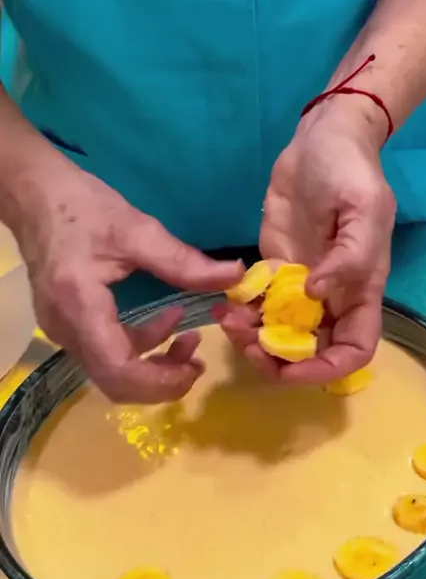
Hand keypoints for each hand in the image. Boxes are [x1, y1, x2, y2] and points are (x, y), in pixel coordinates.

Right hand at [5, 148, 242, 402]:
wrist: (35, 196)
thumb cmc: (82, 207)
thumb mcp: (137, 229)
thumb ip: (184, 261)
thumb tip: (236, 275)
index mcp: (80, 306)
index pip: (117, 369)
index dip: (160, 381)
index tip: (196, 368)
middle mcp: (65, 329)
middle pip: (114, 382)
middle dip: (161, 381)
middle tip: (197, 364)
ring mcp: (62, 331)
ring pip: (110, 372)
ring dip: (153, 365)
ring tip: (190, 340)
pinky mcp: (68, 326)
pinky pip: (105, 354)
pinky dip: (139, 349)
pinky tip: (166, 324)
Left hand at [219, 98, 395, 382]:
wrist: (321, 138)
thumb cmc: (350, 171)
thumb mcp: (364, 209)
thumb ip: (349, 257)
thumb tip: (316, 295)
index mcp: (361, 289)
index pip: (354, 350)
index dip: (326, 369)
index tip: (291, 367)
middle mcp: (330, 296)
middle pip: (310, 350)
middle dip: (279, 359)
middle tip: (247, 344)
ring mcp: (298, 284)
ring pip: (278, 332)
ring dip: (253, 338)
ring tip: (229, 321)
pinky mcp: (272, 267)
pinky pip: (256, 304)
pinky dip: (240, 312)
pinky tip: (223, 305)